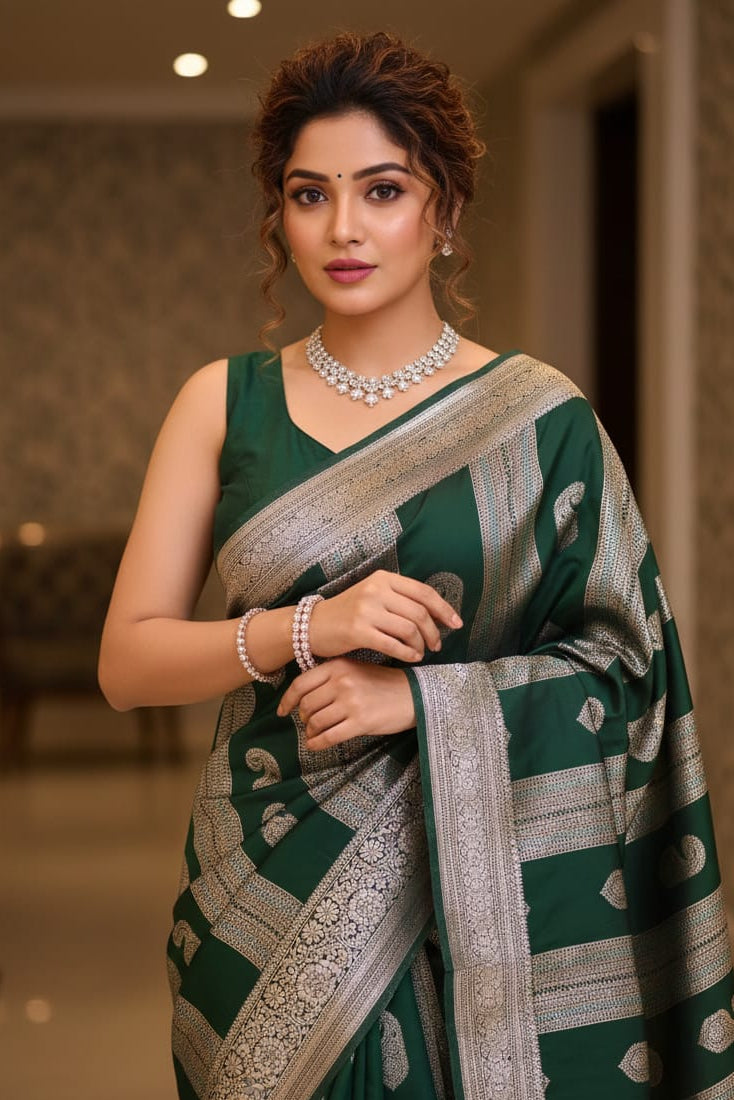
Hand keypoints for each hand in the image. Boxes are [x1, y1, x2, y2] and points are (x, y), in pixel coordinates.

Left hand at [276, 659, 415, 750]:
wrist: (413, 694)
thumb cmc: (382, 683)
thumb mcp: (355, 669)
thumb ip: (330, 677)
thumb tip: (303, 699)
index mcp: (338, 666)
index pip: (301, 684)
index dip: (287, 700)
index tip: (282, 711)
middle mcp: (342, 682)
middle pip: (306, 705)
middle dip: (304, 717)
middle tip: (308, 723)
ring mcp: (351, 702)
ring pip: (316, 722)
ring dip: (311, 731)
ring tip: (315, 734)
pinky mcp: (360, 722)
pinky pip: (329, 737)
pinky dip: (317, 743)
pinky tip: (315, 745)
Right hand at [308, 569, 461, 663]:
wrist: (313, 625)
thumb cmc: (347, 613)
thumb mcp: (373, 595)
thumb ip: (400, 599)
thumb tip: (436, 613)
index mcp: (383, 578)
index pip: (423, 592)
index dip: (444, 609)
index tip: (456, 623)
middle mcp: (376, 590)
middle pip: (419, 612)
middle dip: (434, 632)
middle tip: (437, 645)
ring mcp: (366, 610)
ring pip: (409, 629)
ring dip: (421, 644)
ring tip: (421, 652)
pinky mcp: (358, 631)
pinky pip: (394, 644)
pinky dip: (408, 653)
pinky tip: (411, 657)